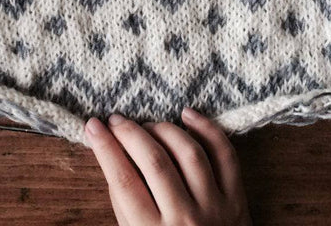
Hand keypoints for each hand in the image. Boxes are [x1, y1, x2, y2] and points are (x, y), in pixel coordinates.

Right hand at [86, 108, 251, 225]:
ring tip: (147, 125)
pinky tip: (187, 115)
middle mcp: (184, 219)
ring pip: (188, 152)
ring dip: (163, 129)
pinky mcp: (237, 199)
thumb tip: (111, 155)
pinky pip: (225, 154)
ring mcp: (213, 207)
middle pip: (154, 161)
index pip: (123, 180)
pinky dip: (207, 129)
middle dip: (130, 132)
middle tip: (116, 120)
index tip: (93, 126)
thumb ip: (124, 204)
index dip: (105, 147)